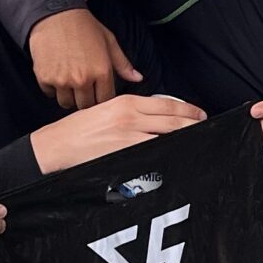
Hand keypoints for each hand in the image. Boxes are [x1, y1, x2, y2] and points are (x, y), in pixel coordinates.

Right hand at [28, 9, 140, 111]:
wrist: (55, 13)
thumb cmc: (84, 26)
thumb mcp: (109, 41)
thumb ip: (123, 64)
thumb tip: (138, 78)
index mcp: (102, 71)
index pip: (105, 101)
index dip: (101, 97)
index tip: (97, 92)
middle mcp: (83, 79)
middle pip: (86, 105)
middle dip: (85, 98)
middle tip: (83, 86)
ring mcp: (62, 80)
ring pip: (67, 103)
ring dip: (68, 96)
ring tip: (69, 80)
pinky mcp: (45, 77)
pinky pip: (50, 94)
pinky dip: (52, 88)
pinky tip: (56, 73)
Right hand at [32, 91, 204, 173]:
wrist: (55, 146)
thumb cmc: (78, 130)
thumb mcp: (106, 109)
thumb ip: (132, 111)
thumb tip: (156, 117)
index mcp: (126, 102)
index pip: (167, 105)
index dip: (189, 111)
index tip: (200, 115)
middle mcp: (130, 117)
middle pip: (173, 122)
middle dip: (193, 127)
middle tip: (206, 131)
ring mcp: (128, 138)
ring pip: (166, 139)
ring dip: (183, 143)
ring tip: (196, 146)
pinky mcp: (123, 155)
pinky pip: (152, 156)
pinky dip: (166, 157)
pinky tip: (174, 160)